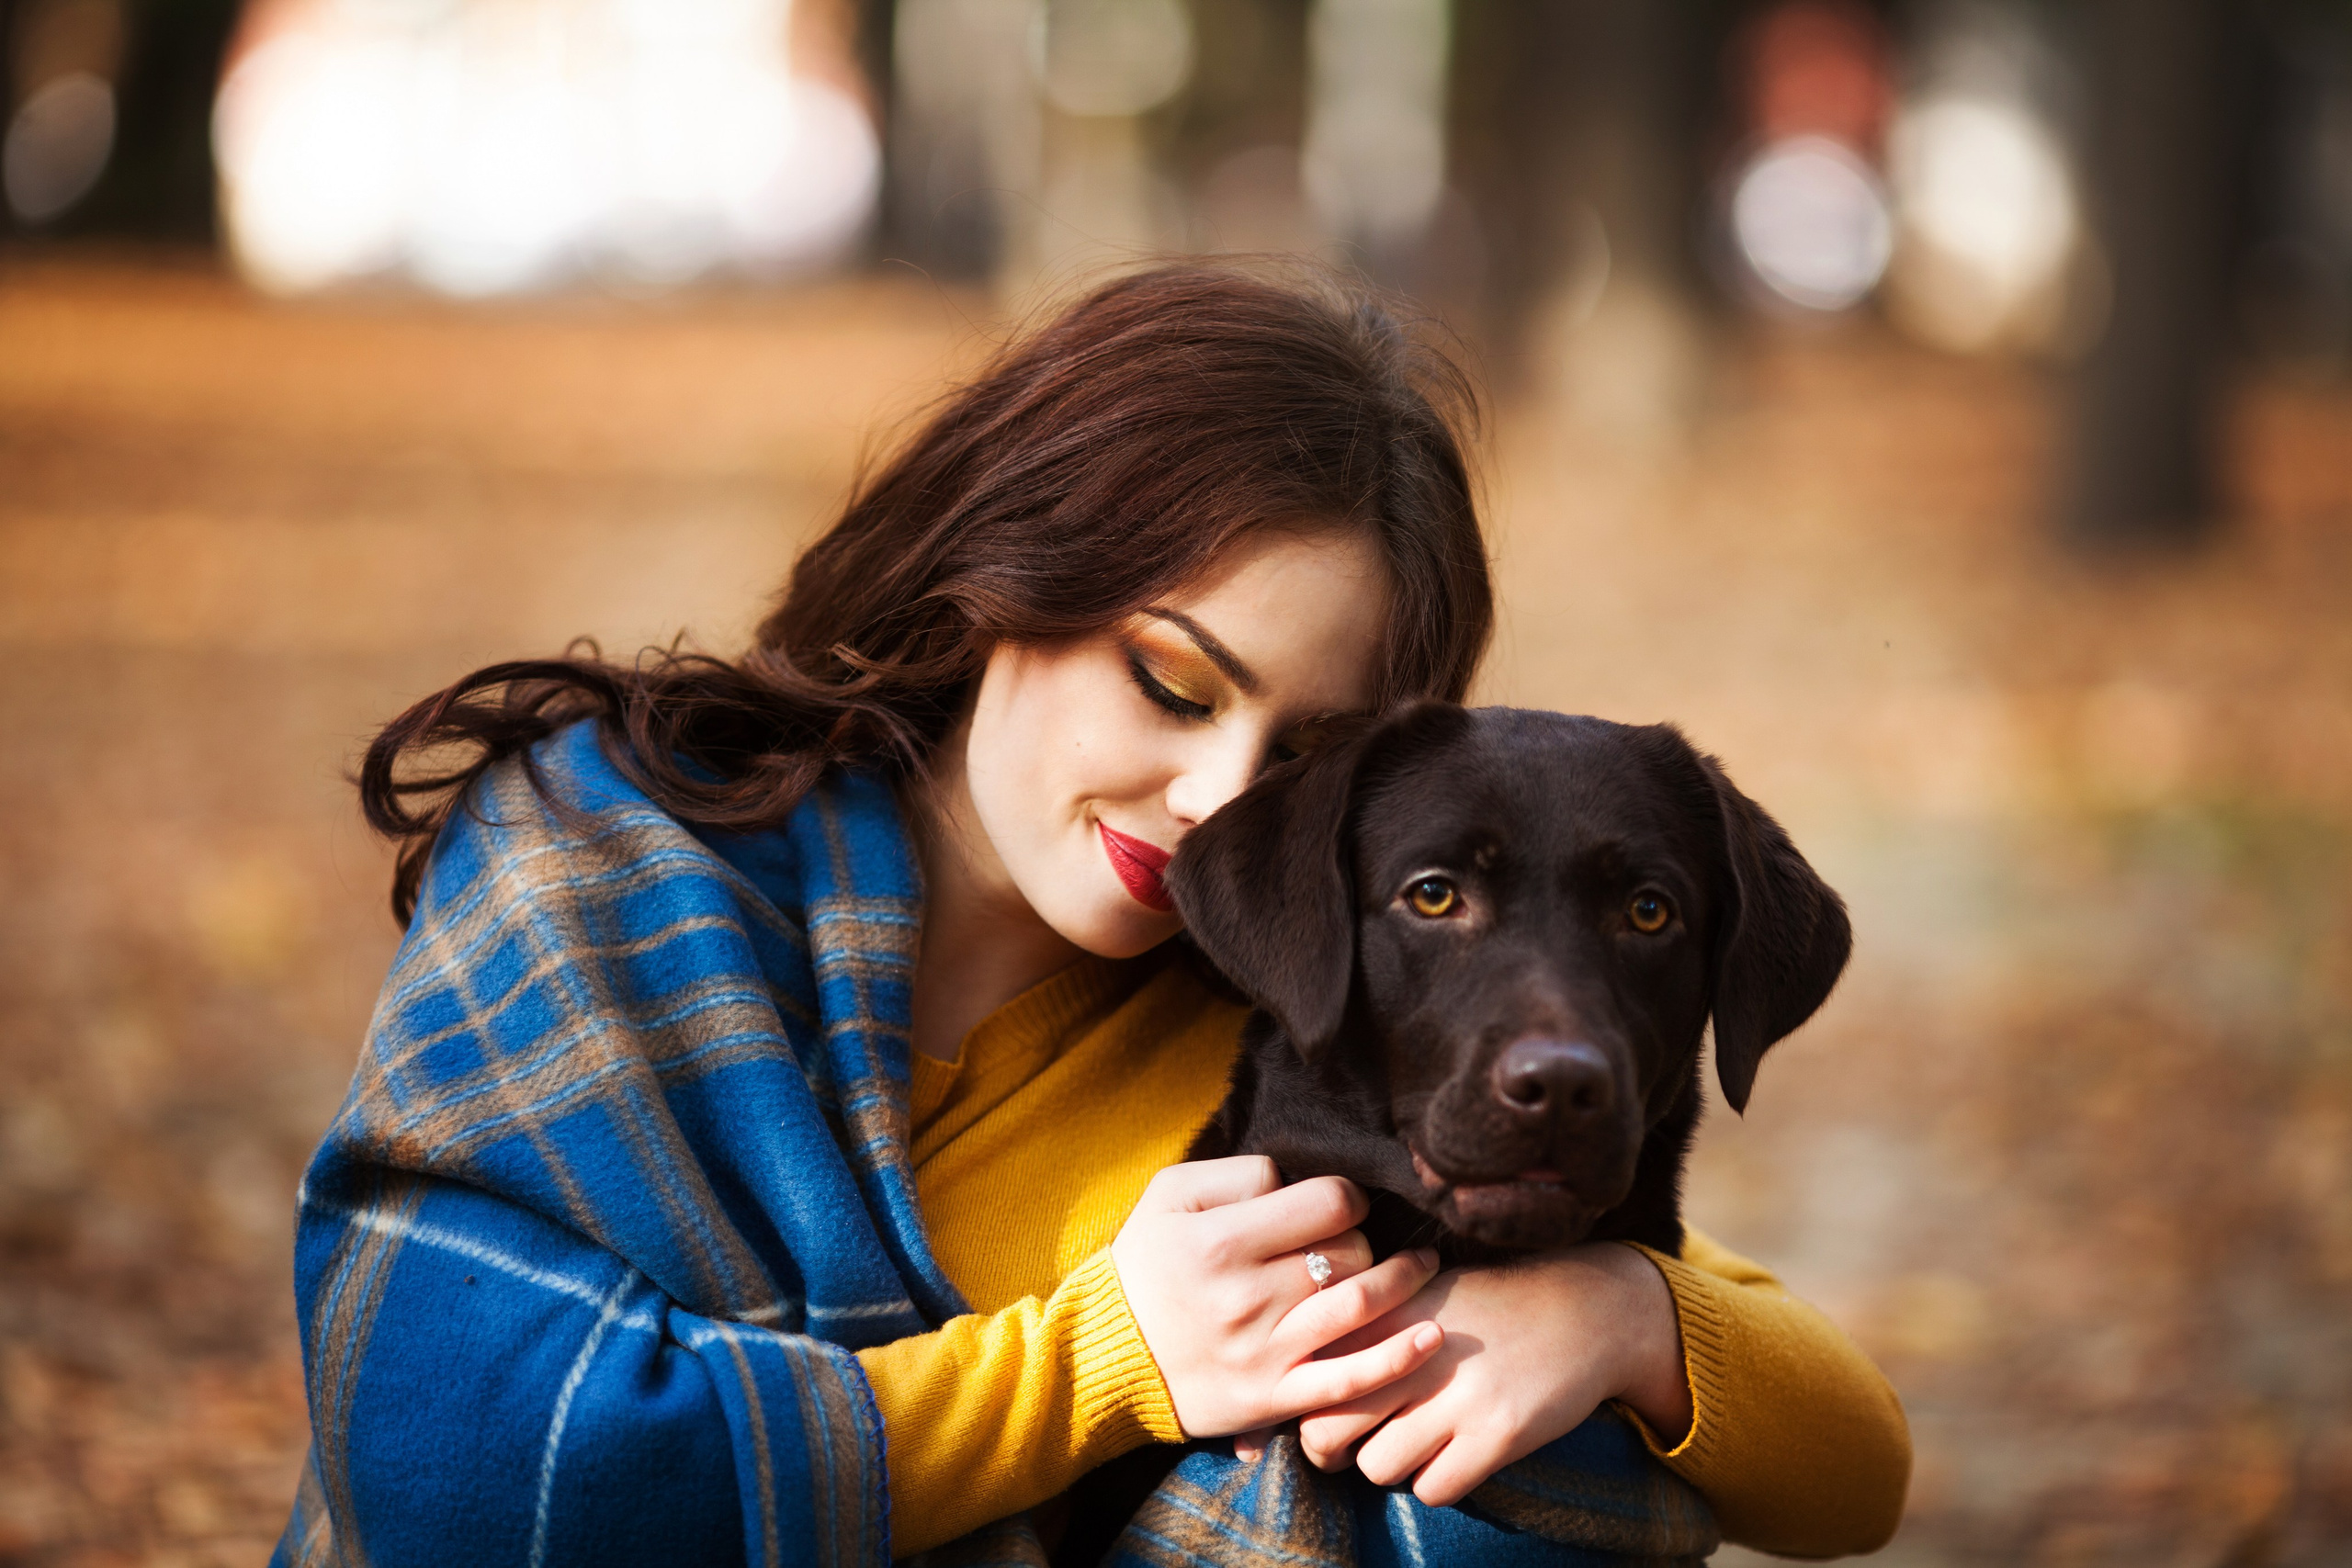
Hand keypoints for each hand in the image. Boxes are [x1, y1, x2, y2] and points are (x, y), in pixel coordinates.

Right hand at [1109, 1157, 1444, 1438]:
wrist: (1104, 1354)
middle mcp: (1248, 1295)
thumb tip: (1296, 1180)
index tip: (1340, 1207)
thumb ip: (1237, 1174)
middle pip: (1349, 1253)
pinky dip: (1397, 1359)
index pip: (1328, 1203)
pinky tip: (1432, 1336)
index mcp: (1223, 1240)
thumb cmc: (1145, 1264)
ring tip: (1425, 1268)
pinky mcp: (1272, 1398)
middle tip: (1357, 1244)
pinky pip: (1348, 1382)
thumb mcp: (1169, 1196)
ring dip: (1405, 1283)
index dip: (1346, 1198)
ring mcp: (1265, 1351)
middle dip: (1364, 1241)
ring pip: (1360, 1306)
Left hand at [1295, 1242, 1690, 1506]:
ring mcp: (1457, 1396)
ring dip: (1391, 1466)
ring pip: (1377, 1467)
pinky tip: (1455, 1457)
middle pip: (1326, 1428)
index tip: (1319, 1411)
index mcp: (1387, 1313)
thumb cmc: (1493, 1305)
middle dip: (1330, 1449)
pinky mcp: (1497, 1434)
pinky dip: (1437, 1482)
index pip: (1308, 1374)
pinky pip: (1433, 1488)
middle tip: (1351, 1446)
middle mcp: (1413, 1353)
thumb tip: (1305, 1371)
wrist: (1588, 1310)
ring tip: (1415, 1444)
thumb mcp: (1423, 1292)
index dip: (1303, 1404)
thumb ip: (1367, 1323)